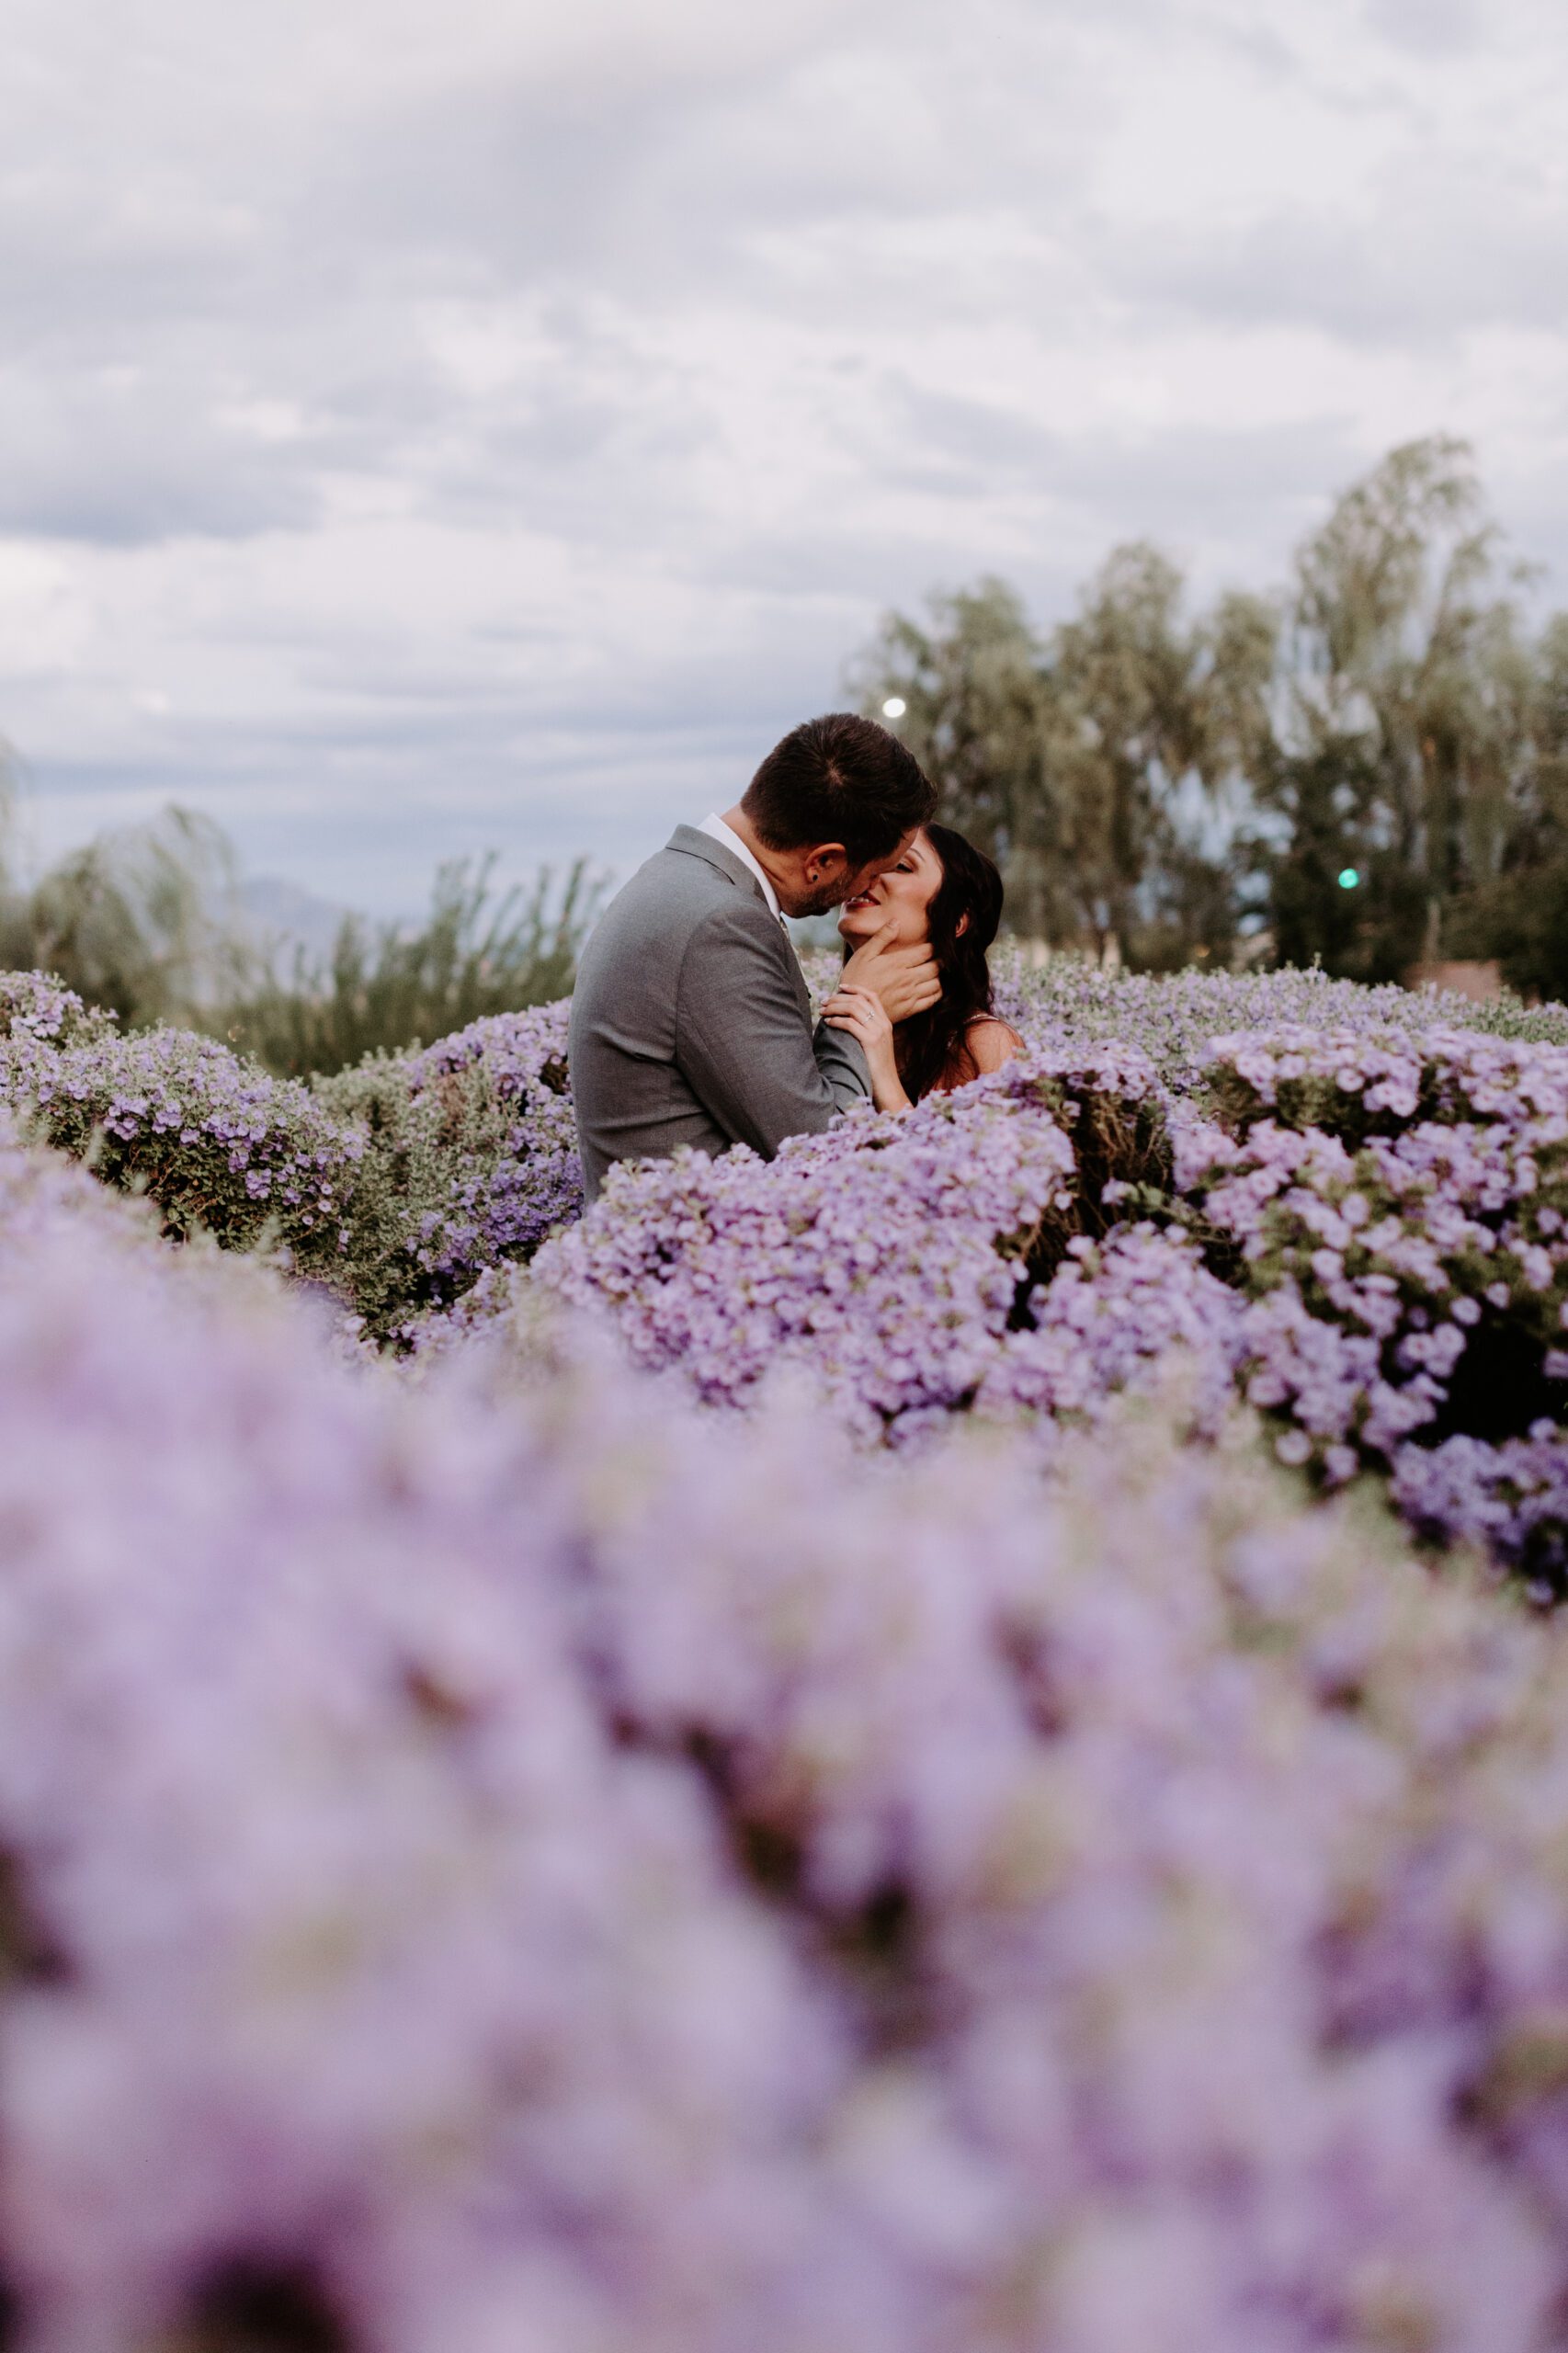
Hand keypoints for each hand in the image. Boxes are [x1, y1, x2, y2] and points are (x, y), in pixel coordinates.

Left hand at [822, 985, 910, 1112]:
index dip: (855, 988)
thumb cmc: (877, 1069)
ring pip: (853, 1008)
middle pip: (858, 1000)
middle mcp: (883, 1023)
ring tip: (822, 1011)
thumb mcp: (876, 1045)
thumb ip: (868, 1031)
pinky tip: (828, 1023)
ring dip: (834, 1007)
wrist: (887, 1086)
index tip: (840, 987)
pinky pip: (850, 1023)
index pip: (871, 996)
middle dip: (838, 998)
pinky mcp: (871, 1041)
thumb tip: (849, 1021)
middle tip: (823, 1002)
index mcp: (886, 1022)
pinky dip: (836, 1020)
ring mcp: (878, 1031)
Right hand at [839, 918, 941, 1023]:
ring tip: (933, 974)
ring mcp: (910, 995)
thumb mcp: (864, 954)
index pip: (927, 951)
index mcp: (898, 962)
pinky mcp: (909, 1009)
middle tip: (937, 959)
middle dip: (939, 961)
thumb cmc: (855, 978)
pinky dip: (936, 993)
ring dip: (938, 977)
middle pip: (936, 967)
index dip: (934, 946)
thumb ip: (882, 937)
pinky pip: (931, 1001)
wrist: (851, 1008)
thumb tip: (896, 921)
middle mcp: (908, 978)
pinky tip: (931, 989)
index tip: (933, 945)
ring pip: (936, 984)